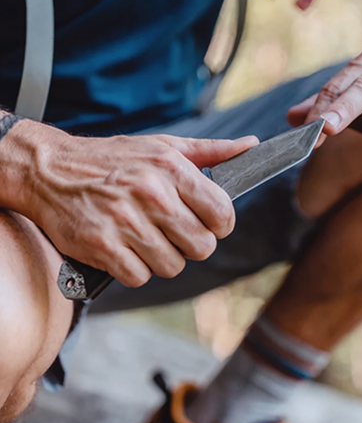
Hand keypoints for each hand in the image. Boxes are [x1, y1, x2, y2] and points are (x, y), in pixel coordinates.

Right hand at [15, 124, 257, 286]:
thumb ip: (211, 151)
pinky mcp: (102, 246)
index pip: (222, 214)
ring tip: (144, 237)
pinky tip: (124, 248)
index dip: (219, 225)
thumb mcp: (162, 146)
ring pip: (172, 266)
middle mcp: (152, 194)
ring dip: (161, 258)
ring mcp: (126, 222)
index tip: (207, 223)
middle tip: (171, 232)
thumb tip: (251, 146)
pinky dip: (134, 269)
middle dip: (190, 244)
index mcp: (171, 169)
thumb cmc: (111, 160)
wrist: (49, 170)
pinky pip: (139, 277)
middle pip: (201, 247)